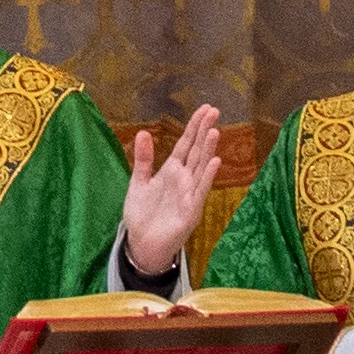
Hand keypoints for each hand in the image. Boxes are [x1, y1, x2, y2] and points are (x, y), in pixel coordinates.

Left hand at [122, 104, 226, 275]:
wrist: (142, 244)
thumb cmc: (142, 214)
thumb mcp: (138, 182)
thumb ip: (143, 159)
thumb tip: (143, 132)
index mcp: (171, 170)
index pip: (186, 144)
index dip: (194, 126)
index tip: (205, 108)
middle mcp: (184, 179)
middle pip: (196, 150)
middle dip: (204, 131)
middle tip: (214, 110)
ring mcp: (189, 194)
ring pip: (201, 167)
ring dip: (208, 149)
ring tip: (215, 130)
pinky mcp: (191, 210)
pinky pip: (200, 190)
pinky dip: (207, 175)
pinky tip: (214, 161)